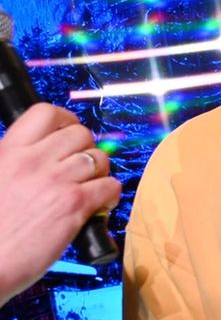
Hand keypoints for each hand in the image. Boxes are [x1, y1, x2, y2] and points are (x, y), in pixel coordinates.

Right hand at [0, 104, 119, 302]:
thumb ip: (15, 163)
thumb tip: (42, 156)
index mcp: (8, 151)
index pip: (46, 113)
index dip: (65, 121)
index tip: (68, 135)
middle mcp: (32, 161)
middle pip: (81, 134)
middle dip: (86, 149)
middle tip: (80, 169)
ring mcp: (55, 180)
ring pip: (99, 158)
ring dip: (100, 172)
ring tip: (89, 189)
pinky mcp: (73, 204)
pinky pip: (110, 185)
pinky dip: (110, 195)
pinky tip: (98, 206)